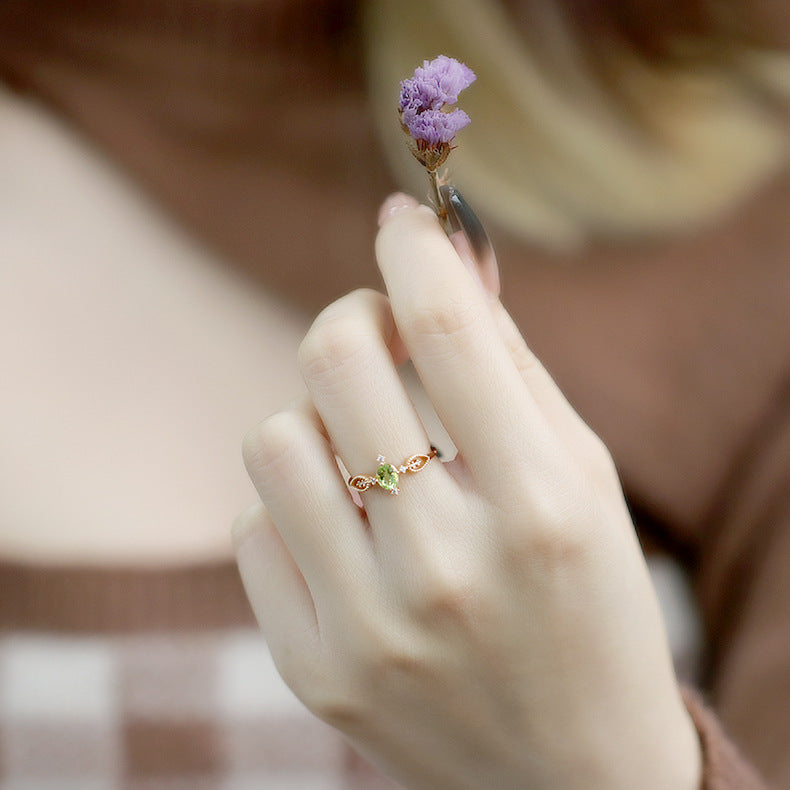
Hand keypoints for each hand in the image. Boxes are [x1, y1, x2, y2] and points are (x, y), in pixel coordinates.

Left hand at [234, 194, 700, 789]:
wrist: (572, 776)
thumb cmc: (589, 602)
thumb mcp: (582, 478)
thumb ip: (510, 364)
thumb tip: (445, 259)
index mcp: (541, 506)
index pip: (447, 326)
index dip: (413, 248)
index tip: (402, 222)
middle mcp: (448, 567)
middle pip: (334, 358)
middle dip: (356, 318)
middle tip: (382, 335)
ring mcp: (369, 626)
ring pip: (273, 435)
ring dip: (317, 418)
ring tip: (367, 453)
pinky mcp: (314, 669)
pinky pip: (253, 523)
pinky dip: (296, 504)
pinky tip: (347, 533)